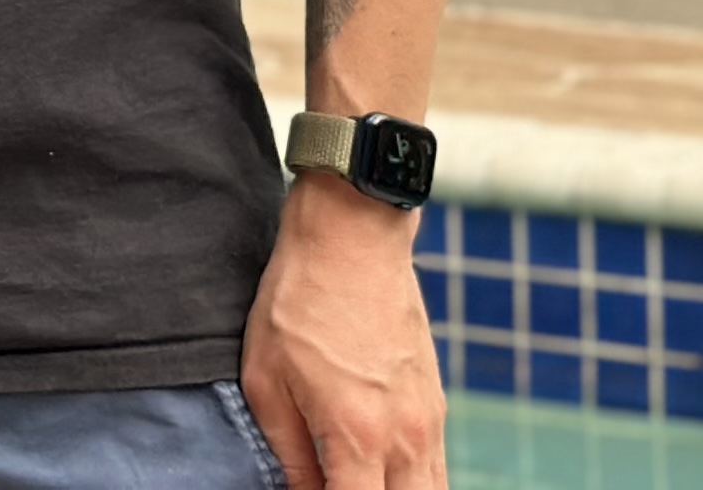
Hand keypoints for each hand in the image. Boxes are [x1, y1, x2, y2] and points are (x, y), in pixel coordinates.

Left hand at [238, 174, 447, 484]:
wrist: (353, 238)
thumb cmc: (298, 302)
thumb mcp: (265, 379)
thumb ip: (288, 453)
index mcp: (358, 437)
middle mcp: (406, 438)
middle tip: (335, 485)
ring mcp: (430, 422)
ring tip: (355, 478)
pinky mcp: (437, 404)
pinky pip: (436, 469)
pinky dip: (413, 483)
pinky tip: (381, 475)